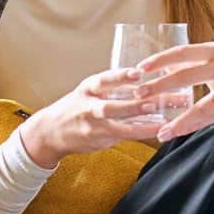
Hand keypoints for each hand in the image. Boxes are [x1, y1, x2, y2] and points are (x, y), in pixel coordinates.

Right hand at [17, 66, 158, 166]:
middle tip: (153, 102)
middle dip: (133, 105)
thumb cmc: (77, 106)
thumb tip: (147, 79)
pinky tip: (158, 131)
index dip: (121, 76)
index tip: (139, 72)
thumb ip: (115, 87)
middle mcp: (88, 107)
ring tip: (163, 122)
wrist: (51, 131)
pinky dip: (141, 133)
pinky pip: (123, 137)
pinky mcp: (99, 140)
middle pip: (110, 107)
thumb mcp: (90, 91)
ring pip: (118, 127)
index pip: (104, 80)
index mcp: (88, 89)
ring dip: (141, 125)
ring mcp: (93, 127)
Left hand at [133, 41, 213, 141]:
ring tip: (156, 126)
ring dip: (176, 117)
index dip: (159, 60)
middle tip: (137, 94)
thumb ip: (197, 59)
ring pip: (198, 104)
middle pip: (184, 76)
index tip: (139, 68)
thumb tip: (166, 65)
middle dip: (159, 86)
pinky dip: (191, 125)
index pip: (181, 53)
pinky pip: (210, 117)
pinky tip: (176, 132)